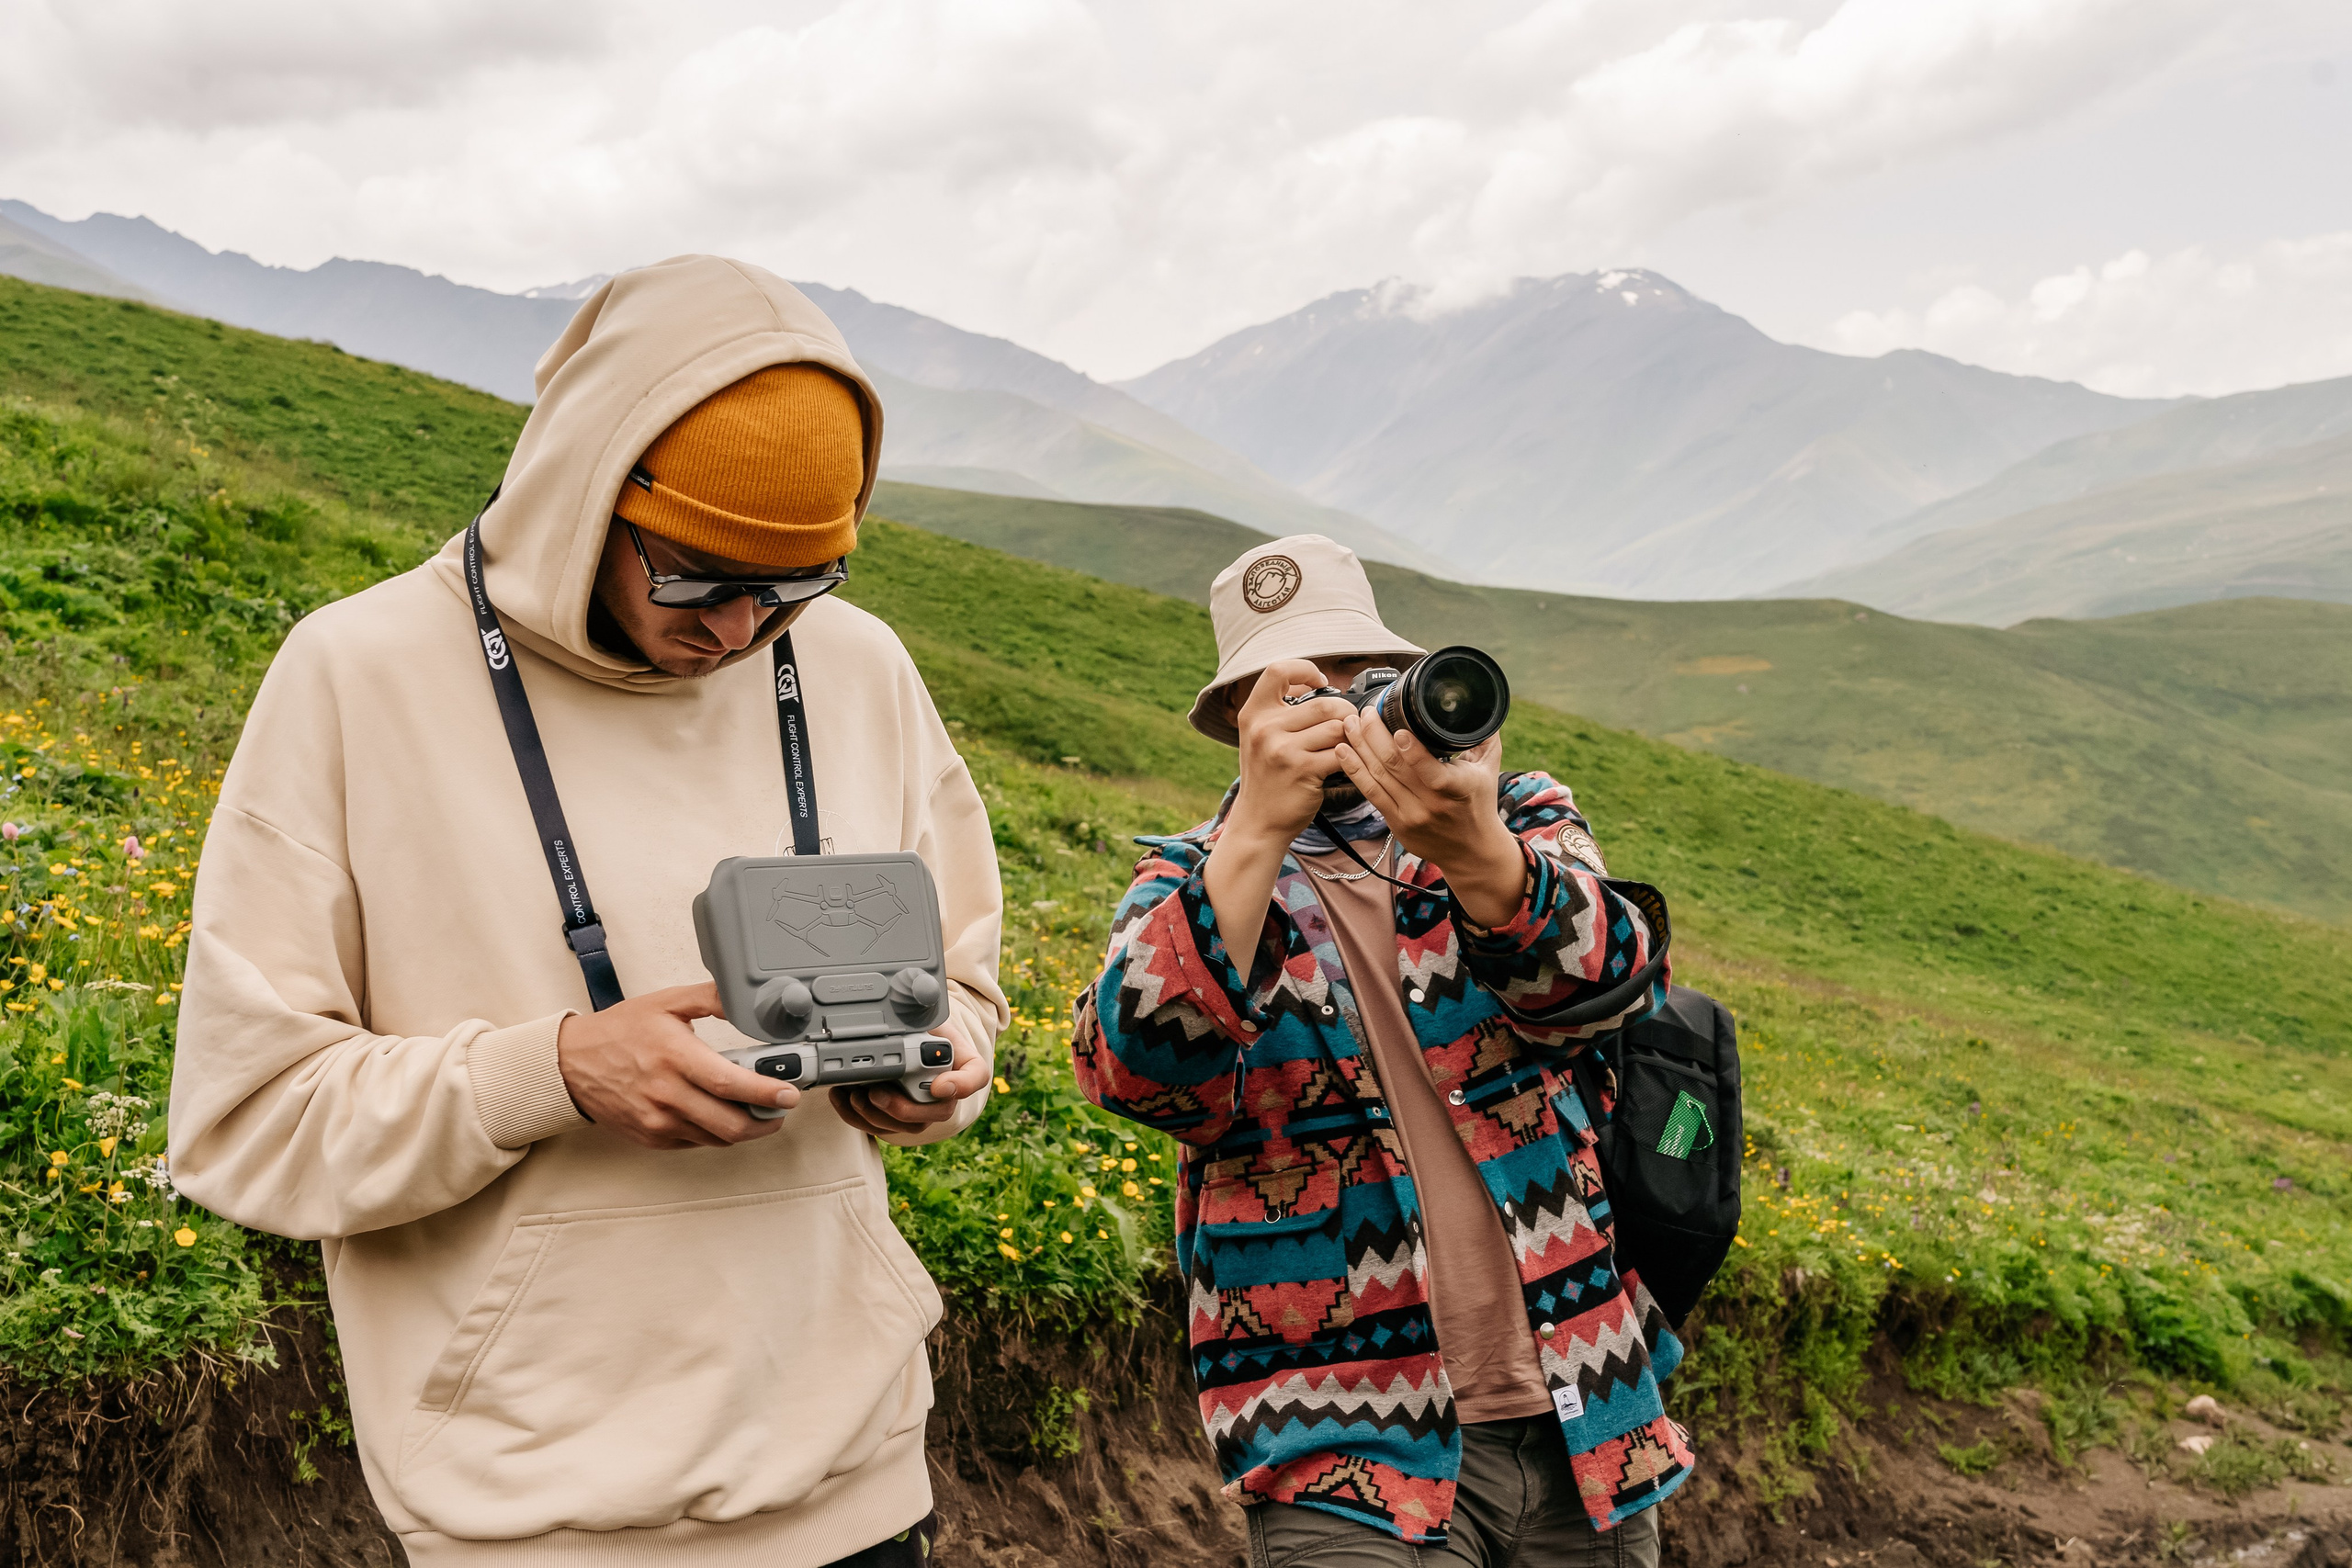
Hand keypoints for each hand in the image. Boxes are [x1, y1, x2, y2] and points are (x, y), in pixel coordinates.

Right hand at [556, 983, 797, 1150]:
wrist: (570, 1064)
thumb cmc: (619, 1031)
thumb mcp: (667, 1002)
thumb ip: (711, 998)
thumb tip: (748, 998)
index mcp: (674, 1057)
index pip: (729, 1083)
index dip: (765, 1092)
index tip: (789, 1093)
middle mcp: (666, 1094)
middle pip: (730, 1123)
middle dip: (766, 1120)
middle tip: (782, 1107)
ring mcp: (658, 1121)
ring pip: (717, 1138)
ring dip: (746, 1129)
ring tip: (759, 1111)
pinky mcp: (651, 1137)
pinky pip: (696, 1142)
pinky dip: (717, 1133)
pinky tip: (723, 1115)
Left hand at [831, 1021, 989, 1137]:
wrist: (905, 1039)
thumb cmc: (919, 1027)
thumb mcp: (922, 1014)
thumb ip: (921, 1013)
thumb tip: (910, 998)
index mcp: (961, 1061)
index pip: (976, 1075)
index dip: (961, 1085)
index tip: (939, 1085)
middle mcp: (949, 1091)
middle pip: (939, 1112)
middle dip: (904, 1108)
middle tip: (876, 1093)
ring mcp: (926, 1109)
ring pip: (908, 1127)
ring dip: (877, 1116)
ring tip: (854, 1095)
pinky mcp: (900, 1120)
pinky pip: (883, 1128)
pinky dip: (858, 1118)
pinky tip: (843, 1097)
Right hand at [1228, 659, 1354, 845]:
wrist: (1258, 820)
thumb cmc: (1267, 776)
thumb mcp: (1259, 737)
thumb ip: (1280, 711)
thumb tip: (1318, 684)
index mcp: (1253, 713)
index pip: (1278, 670)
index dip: (1305, 669)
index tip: (1319, 682)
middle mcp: (1264, 728)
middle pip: (1324, 703)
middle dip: (1345, 713)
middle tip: (1347, 724)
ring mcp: (1282, 749)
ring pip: (1337, 726)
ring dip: (1350, 736)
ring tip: (1346, 745)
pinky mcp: (1303, 770)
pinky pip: (1341, 752)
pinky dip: (1350, 756)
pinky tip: (1345, 762)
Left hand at [1335, 717, 1526, 927]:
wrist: (1470, 851)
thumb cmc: (1479, 804)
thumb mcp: (1488, 770)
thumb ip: (1485, 738)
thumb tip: (1481, 705)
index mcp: (1457, 788)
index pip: (1430, 770)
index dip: (1411, 750)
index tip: (1398, 727)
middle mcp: (1432, 803)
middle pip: (1394, 766)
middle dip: (1373, 735)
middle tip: (1364, 713)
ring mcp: (1410, 815)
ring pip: (1377, 777)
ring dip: (1359, 747)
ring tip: (1349, 724)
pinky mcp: (1395, 823)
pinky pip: (1369, 793)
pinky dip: (1354, 770)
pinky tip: (1343, 750)